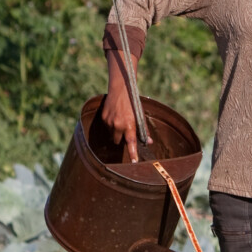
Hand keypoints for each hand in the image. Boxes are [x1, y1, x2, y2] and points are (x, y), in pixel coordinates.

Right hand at [103, 48, 151, 162]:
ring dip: (115, 131)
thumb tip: (149, 142)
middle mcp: (118, 125)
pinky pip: (107, 127)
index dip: (132, 153)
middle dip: (121, 139)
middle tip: (125, 130)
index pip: (131, 143)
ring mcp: (109, 122)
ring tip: (120, 119)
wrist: (121, 90)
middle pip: (117, 141)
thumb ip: (144, 130)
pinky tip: (115, 115)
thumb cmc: (133, 103)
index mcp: (129, 125)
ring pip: (111, 134)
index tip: (134, 162)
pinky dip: (110, 124)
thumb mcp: (140, 116)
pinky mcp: (103, 118)